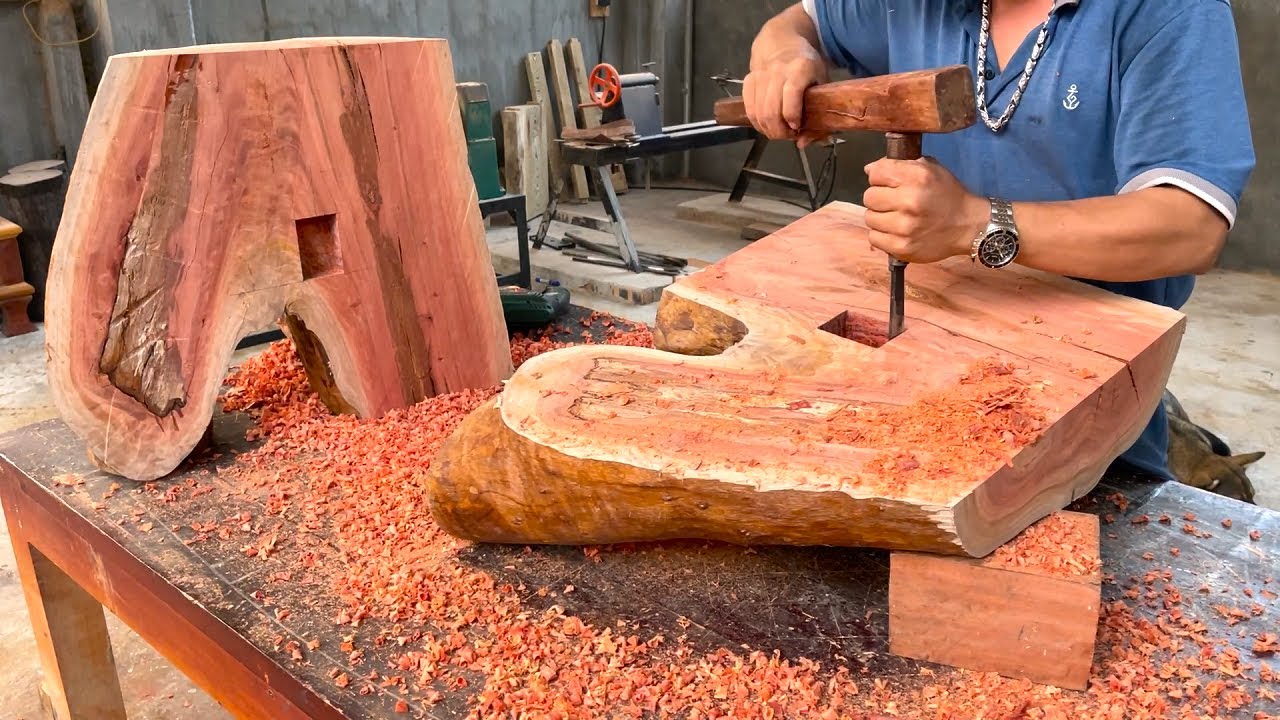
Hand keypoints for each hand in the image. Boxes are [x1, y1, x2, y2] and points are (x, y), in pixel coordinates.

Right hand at [742, 48, 828, 147]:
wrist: (783, 44)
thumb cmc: (808, 68)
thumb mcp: (822, 85)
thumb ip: (818, 116)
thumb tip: (802, 143)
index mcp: (801, 68)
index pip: (791, 94)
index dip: (792, 115)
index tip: (797, 127)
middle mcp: (778, 70)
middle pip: (772, 109)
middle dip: (779, 130)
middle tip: (789, 135)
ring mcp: (761, 75)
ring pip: (758, 112)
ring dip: (768, 129)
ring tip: (779, 131)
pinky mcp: (749, 79)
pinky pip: (749, 108)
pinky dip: (756, 122)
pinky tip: (766, 125)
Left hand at [862, 157, 988, 263]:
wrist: (969, 226)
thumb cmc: (948, 195)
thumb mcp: (930, 169)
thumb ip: (900, 165)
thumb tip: (869, 170)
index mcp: (917, 177)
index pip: (876, 173)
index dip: (879, 177)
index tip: (888, 182)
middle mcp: (910, 201)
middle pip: (869, 197)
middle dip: (879, 197)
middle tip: (893, 202)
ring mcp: (904, 227)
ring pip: (870, 218)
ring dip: (879, 217)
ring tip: (896, 217)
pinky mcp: (902, 247)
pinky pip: (874, 238)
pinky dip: (882, 234)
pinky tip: (896, 231)